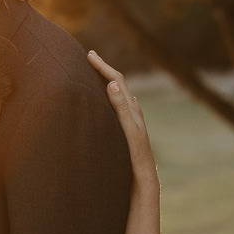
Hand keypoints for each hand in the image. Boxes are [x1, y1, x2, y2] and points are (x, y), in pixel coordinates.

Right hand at [87, 51, 158, 197]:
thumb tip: (110, 84)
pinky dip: (113, 96)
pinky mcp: (128, 130)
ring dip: (108, 81)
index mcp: (131, 109)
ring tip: (97, 73)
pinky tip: (111, 99)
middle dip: (105, 69)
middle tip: (91, 57)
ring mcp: (131, 120)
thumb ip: (121, 108)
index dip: (103, 66)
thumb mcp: (128, 131)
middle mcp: (133, 112)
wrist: (144, 178)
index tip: (88, 54)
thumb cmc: (136, 157)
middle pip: (118, 84)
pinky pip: (121, 106)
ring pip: (120, 94)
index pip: (116, 80)